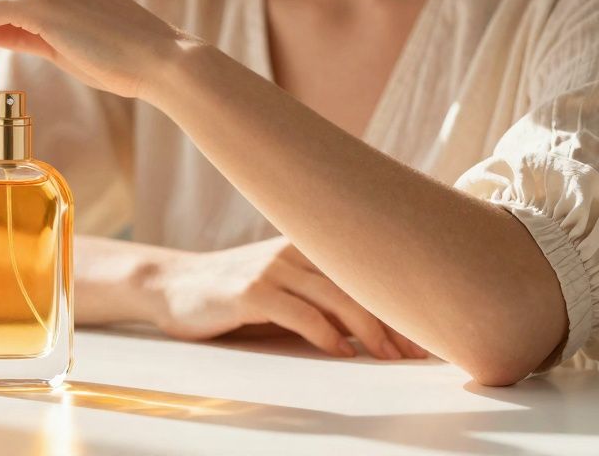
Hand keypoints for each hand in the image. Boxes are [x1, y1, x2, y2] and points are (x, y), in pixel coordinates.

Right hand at [151, 237, 426, 359]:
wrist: (172, 285)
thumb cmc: (234, 293)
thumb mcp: (281, 285)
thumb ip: (320, 294)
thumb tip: (374, 325)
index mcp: (306, 242)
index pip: (363, 269)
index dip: (397, 301)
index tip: (426, 332)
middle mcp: (293, 249)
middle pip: (358, 282)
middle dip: (393, 319)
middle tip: (417, 351)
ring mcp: (271, 269)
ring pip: (334, 297)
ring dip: (368, 330)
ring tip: (389, 357)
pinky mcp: (249, 292)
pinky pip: (298, 313)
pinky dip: (324, 333)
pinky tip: (341, 351)